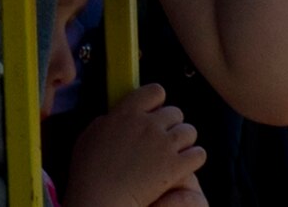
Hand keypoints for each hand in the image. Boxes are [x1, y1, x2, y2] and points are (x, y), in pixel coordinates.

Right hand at [66, 84, 205, 206]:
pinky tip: (184, 165)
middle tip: (162, 139)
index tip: (154, 111)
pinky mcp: (174, 166)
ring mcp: (163, 144)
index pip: (156, 91)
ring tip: (174, 153)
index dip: (157, 102)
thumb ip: (107, 121)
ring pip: (190, 131)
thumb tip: (115, 117)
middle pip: (176, 112)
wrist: (98, 199)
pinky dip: (193, 159)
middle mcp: (148, 124)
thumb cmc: (88, 173)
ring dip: (184, 142)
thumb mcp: (89, 136)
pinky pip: (198, 154)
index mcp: (127, 112)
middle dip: (171, 125)